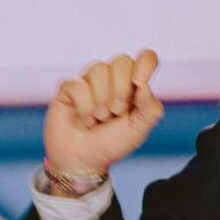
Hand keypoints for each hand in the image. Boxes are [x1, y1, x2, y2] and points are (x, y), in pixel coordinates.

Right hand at [43, 49, 164, 182]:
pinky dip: (84, 107)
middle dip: (120, 91)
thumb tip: (144, 85)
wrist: (83, 161)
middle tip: (115, 114)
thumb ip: (150, 109)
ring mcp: (90, 81)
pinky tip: (85, 120)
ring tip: (100, 119)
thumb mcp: (139, 131)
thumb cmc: (112, 144)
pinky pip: (78, 84)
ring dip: (101, 101)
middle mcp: (113, 79)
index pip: (146, 58)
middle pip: (122, 61)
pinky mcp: (69, 87)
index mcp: (134, 86)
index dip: (145, 64)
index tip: (139, 84)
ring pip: (99, 69)